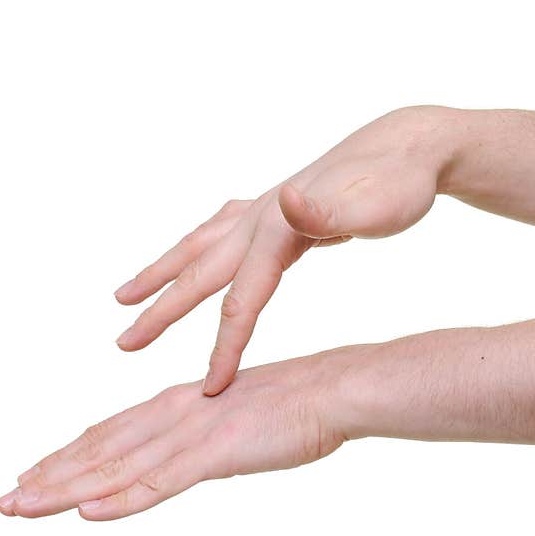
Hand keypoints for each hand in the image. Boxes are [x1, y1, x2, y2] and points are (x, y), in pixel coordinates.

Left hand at [0, 349, 355, 520]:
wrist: (330, 388)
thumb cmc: (293, 403)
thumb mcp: (236, 416)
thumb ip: (205, 432)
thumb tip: (190, 452)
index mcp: (179, 403)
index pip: (110, 432)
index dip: (68, 455)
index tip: (35, 472)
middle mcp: (173, 414)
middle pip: (99, 449)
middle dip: (49, 476)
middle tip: (6, 499)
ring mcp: (192, 433)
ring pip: (116, 468)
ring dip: (64, 490)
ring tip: (21, 507)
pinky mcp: (215, 452)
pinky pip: (160, 483)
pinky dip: (121, 499)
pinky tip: (87, 513)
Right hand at [113, 106, 451, 394]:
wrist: (411, 145)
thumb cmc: (400, 184)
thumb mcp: (378, 205)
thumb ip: (330, 210)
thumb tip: (286, 199)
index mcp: (280, 230)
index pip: (242, 301)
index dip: (224, 348)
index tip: (209, 390)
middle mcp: (262, 217)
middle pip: (202, 273)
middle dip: (161, 313)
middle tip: (123, 345)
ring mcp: (266, 210)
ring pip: (199, 245)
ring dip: (161, 273)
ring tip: (125, 295)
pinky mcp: (277, 210)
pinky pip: (220, 233)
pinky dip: (196, 247)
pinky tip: (195, 250)